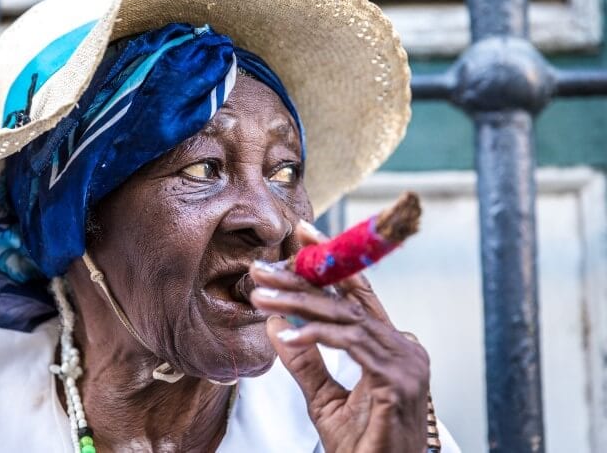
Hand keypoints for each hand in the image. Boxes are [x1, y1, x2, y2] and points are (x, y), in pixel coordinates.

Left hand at [250, 222, 429, 452]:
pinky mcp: (399, 380)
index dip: (329, 262)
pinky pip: (350, 345)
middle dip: (302, 277)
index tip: (301, 236)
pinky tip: (287, 336)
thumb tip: (276, 325)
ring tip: (261, 298)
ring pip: (344, 317)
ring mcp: (406, 362)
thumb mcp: (324, 397)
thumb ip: (304, 360)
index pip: (356, 294)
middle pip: (347, 298)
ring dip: (298, 304)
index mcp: (390, 345)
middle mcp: (403, 346)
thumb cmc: (363, 446)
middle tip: (262, 268)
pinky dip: (316, 337)